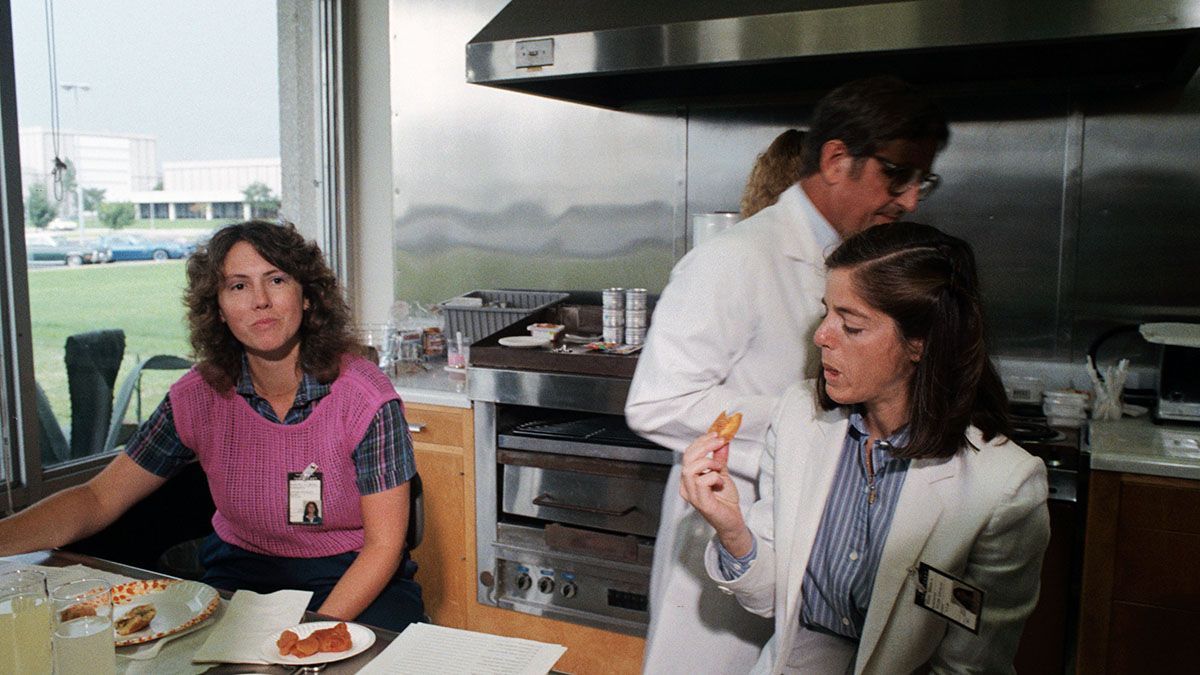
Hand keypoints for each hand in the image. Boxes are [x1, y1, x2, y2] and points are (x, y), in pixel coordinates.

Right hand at [679, 432, 750, 555]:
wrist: (732, 520)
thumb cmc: (724, 500)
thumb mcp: (722, 473)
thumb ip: (720, 457)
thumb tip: (722, 442)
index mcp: (688, 478)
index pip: (688, 453)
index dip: (701, 441)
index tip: (715, 434)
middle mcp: (686, 486)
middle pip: (687, 458)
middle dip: (705, 445)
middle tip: (720, 441)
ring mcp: (692, 494)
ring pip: (690, 469)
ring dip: (708, 462)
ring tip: (719, 467)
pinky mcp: (701, 502)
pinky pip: (702, 482)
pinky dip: (714, 477)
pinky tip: (720, 482)